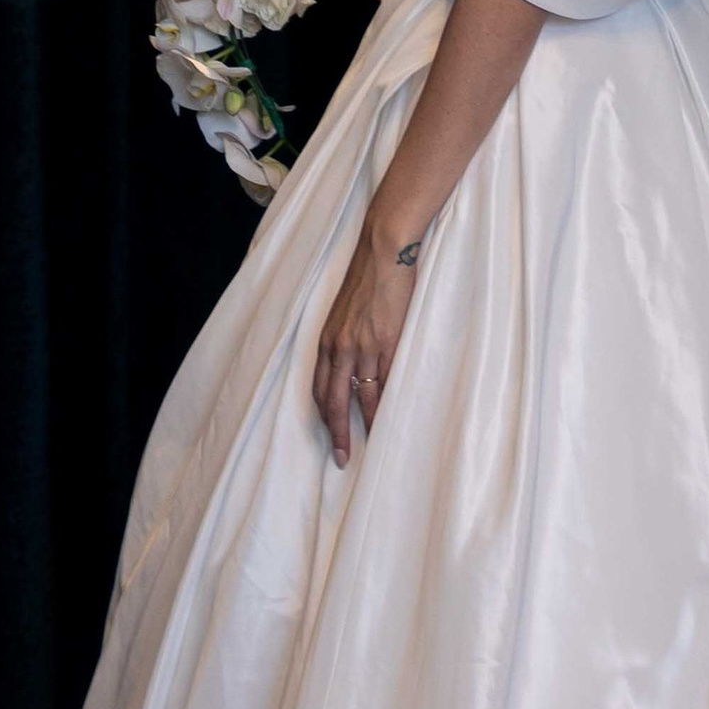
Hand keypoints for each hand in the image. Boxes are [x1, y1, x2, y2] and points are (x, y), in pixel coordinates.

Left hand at [312, 211, 420, 465]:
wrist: (384, 250)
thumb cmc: (367, 277)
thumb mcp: (345, 311)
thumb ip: (345, 337)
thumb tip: (353, 364)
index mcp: (326, 339)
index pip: (320, 388)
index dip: (324, 415)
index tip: (330, 436)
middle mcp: (339, 346)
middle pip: (334, 401)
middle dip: (337, 433)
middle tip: (341, 458)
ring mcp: (363, 345)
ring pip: (361, 396)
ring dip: (365, 424)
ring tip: (370, 445)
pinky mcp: (386, 341)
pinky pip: (384, 382)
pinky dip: (385, 403)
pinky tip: (388, 418)